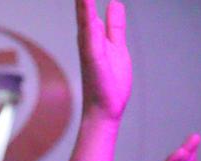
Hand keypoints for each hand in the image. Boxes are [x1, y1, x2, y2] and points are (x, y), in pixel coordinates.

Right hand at [76, 0, 130, 121]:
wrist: (106, 110)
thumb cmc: (110, 84)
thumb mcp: (117, 46)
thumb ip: (115, 25)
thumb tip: (115, 4)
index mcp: (94, 33)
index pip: (89, 2)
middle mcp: (87, 35)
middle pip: (82, 3)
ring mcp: (88, 44)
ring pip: (83, 10)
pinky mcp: (92, 54)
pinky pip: (89, 28)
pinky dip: (86, 11)